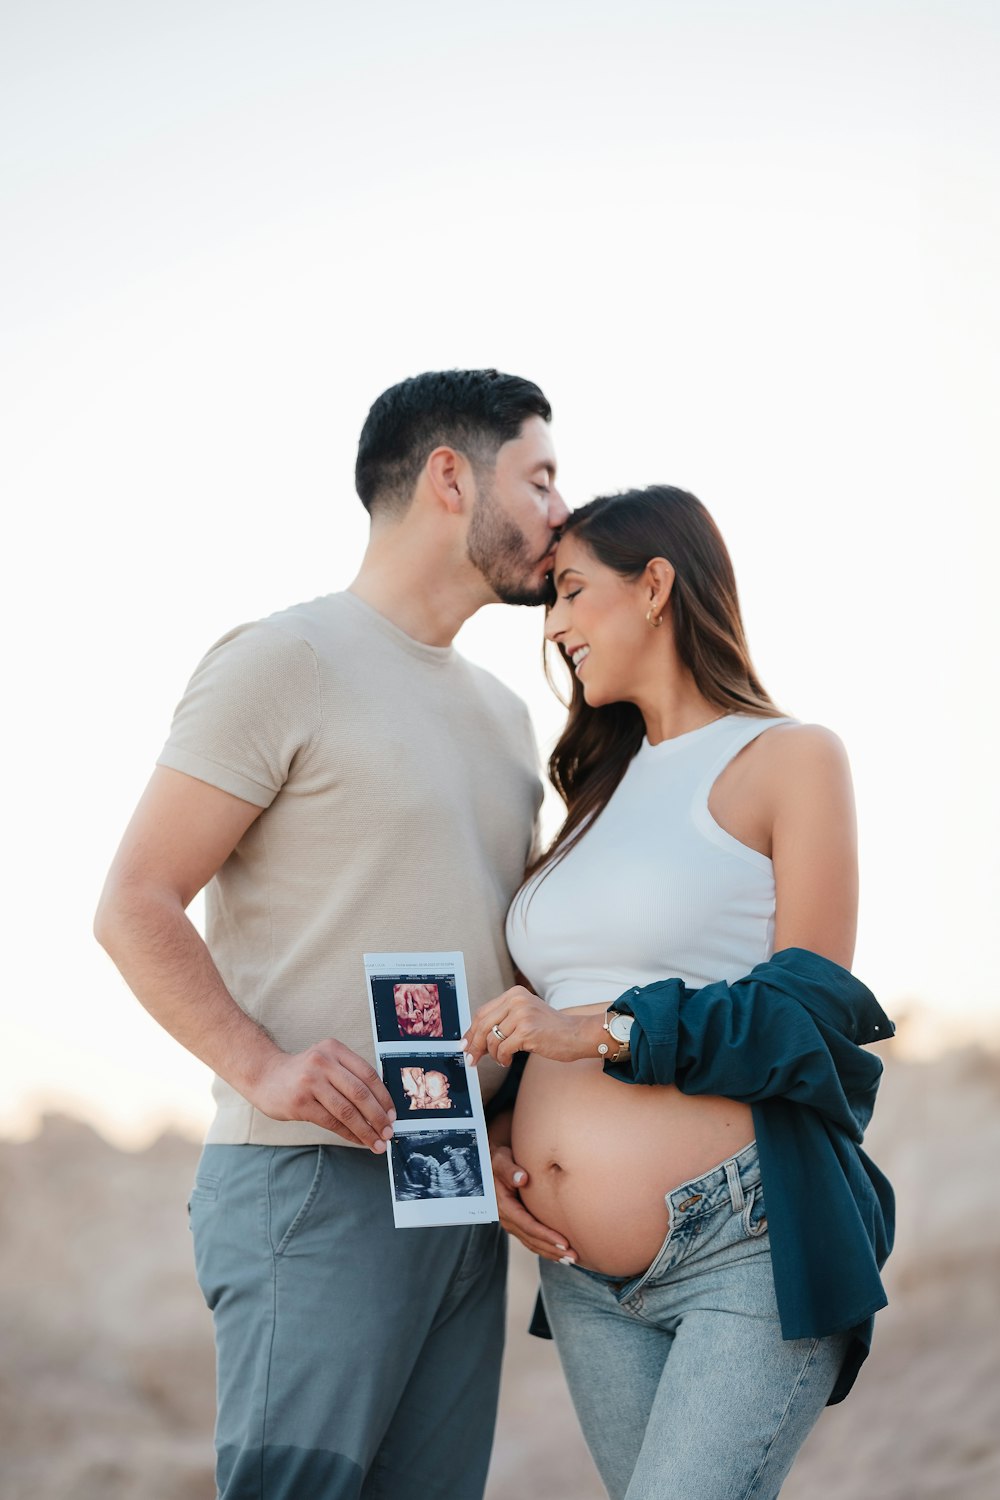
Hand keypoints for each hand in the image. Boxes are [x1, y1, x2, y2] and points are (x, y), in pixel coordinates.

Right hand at [247, 1039, 395, 1152]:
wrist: (265, 1076)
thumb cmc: (303, 1073)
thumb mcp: (326, 1061)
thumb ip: (350, 1075)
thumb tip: (382, 1105)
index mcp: (334, 1049)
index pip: (368, 1074)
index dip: (384, 1097)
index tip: (393, 1114)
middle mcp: (323, 1061)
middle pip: (360, 1093)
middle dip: (378, 1116)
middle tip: (388, 1132)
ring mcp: (310, 1082)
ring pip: (347, 1110)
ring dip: (366, 1130)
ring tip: (376, 1142)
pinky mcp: (300, 1103)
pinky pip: (331, 1122)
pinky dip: (348, 1134)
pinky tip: (357, 1140)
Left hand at [462, 985, 600, 1068]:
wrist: (577, 1034)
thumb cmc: (551, 1028)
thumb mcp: (525, 1015)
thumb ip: (503, 1020)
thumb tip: (475, 1038)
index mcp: (514, 994)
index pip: (482, 1012)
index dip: (471, 1030)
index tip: (465, 1044)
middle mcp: (517, 1000)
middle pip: (483, 1024)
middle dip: (474, 1045)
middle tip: (471, 1058)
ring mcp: (522, 1015)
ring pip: (492, 1039)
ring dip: (493, 1054)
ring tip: (501, 1059)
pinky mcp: (527, 1031)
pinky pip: (503, 1049)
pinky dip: (502, 1058)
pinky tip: (507, 1061)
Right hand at [491, 1142, 578, 1263]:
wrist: (493, 1163)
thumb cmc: (500, 1160)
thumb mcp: (502, 1161)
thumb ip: (510, 1170)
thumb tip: (522, 1179)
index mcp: (504, 1206)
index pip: (528, 1225)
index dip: (546, 1236)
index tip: (564, 1243)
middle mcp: (507, 1218)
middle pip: (531, 1239)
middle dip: (552, 1249)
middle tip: (573, 1257)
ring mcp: (512, 1223)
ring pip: (532, 1243)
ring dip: (551, 1253)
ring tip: (570, 1259)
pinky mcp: (517, 1223)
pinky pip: (531, 1240)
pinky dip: (545, 1248)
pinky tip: (558, 1253)